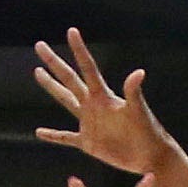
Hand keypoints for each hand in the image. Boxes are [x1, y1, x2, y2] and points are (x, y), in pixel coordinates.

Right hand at [30, 27, 175, 175]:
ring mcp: (89, 122)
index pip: (88, 68)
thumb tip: (139, 72)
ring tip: (38, 72)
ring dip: (52, 86)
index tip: (71, 31)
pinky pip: (66, 137)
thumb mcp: (139, 111)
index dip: (79, 49)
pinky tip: (39, 133)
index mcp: (103, 96)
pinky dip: (53, 136)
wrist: (150, 155)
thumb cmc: (147, 132)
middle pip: (69, 79)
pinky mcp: (88, 142)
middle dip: (54, 62)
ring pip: (65, 100)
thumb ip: (134, 92)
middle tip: (40, 45)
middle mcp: (93, 105)